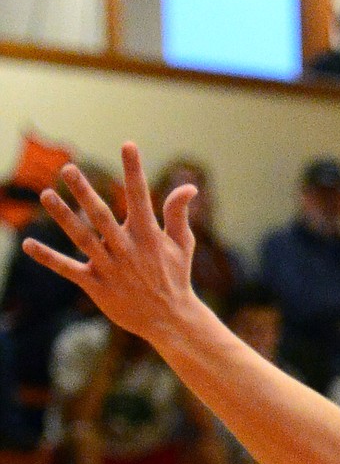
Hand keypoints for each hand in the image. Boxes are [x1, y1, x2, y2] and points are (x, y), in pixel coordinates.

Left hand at [21, 143, 199, 344]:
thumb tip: (188, 187)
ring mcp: (111, 267)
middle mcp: (128, 248)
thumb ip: (178, 214)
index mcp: (149, 235)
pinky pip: (68, 269)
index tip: (128, 145)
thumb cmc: (175, 276)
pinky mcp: (96, 285)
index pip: (141, 196)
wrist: (170, 318)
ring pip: (82, 238)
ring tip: (46, 195)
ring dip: (63, 217)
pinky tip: (28, 244)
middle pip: (102, 215)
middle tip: (67, 169)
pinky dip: (48, 258)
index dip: (134, 170)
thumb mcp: (182, 244)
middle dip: (85, 192)